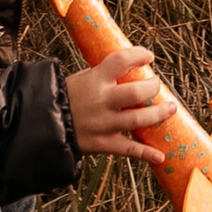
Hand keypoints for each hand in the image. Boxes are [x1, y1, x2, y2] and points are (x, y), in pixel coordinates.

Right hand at [68, 42, 173, 163]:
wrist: (40, 124)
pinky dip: (146, 154)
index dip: (139, 55)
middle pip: (137, 92)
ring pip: (138, 120)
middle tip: (157, 86)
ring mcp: (104, 123)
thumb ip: (104, 75)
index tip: (149, 56)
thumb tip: (129, 68)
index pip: (122, 60)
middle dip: (153, 88)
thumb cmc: (64, 97)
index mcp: (95, 79)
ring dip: (158, 114)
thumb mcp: (81, 78)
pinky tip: (160, 156)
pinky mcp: (103, 143)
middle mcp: (102, 100)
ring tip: (171, 108)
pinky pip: (128, 149)